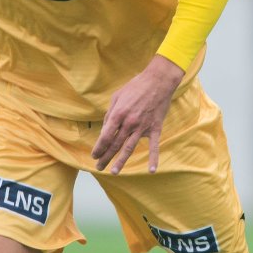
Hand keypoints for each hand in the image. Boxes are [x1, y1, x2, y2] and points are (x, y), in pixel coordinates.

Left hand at [92, 56, 185, 173]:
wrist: (158, 81)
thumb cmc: (136, 86)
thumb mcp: (117, 96)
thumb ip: (110, 113)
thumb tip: (105, 128)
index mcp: (118, 114)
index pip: (105, 136)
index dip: (98, 147)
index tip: (94, 155)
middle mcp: (129, 123)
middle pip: (115, 144)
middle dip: (105, 157)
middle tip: (99, 167)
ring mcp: (143, 127)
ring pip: (129, 148)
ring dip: (121, 161)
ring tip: (114, 172)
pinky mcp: (155, 128)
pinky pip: (154, 146)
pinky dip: (153, 159)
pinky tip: (151, 170)